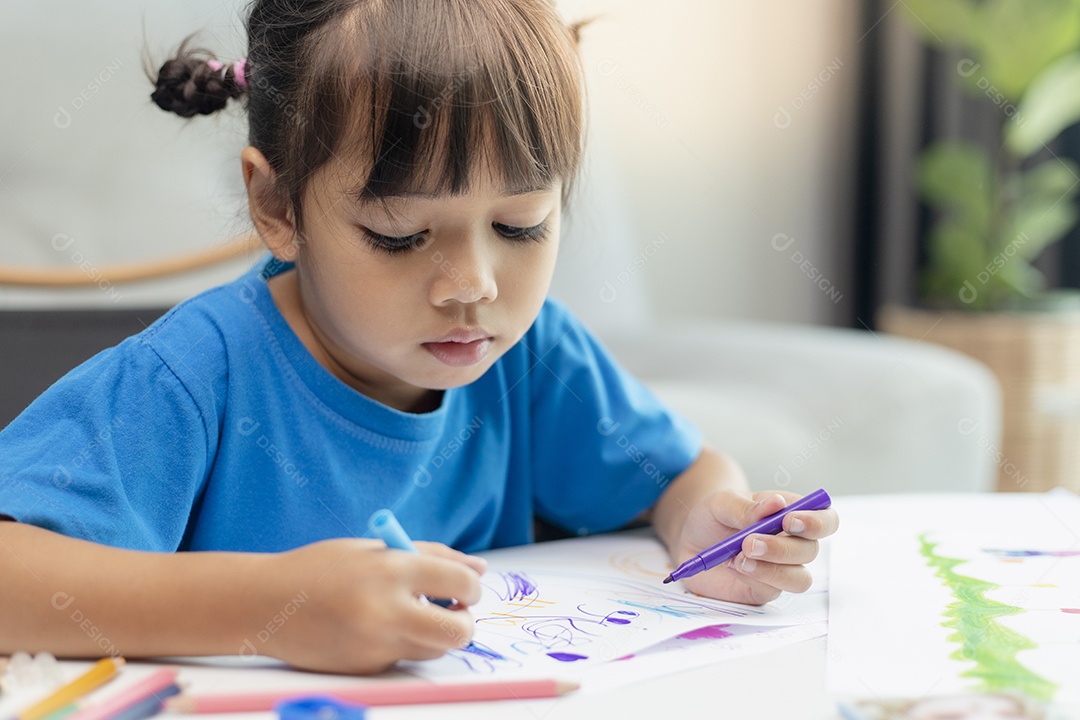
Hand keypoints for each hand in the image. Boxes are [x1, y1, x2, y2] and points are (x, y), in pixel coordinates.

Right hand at [258, 538, 486, 673]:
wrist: (266, 604)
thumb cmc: (324, 568)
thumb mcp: (376, 548)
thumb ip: (432, 555)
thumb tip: (480, 569)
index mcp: (391, 570)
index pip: (460, 583)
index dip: (472, 586)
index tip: (465, 587)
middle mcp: (387, 611)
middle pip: (459, 631)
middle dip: (466, 622)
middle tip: (455, 611)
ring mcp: (376, 646)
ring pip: (434, 649)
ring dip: (434, 633)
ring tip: (407, 613)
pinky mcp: (366, 669)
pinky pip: (403, 659)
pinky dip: (401, 645)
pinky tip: (373, 629)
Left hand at [672, 490, 838, 604]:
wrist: (689, 540)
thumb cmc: (714, 516)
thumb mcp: (722, 502)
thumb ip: (746, 506)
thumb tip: (776, 504)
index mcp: (792, 514)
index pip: (826, 519)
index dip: (817, 522)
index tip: (789, 521)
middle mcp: (792, 543)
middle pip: (812, 551)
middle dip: (782, 548)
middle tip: (749, 542)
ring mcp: (781, 569)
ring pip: (800, 578)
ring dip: (772, 569)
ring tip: (739, 557)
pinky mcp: (764, 589)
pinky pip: (772, 591)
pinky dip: (753, 578)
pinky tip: (732, 565)